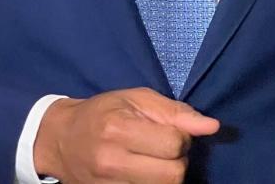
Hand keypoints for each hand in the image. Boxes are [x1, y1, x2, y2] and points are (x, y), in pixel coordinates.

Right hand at [33, 86, 219, 182]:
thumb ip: (175, 112)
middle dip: (178, 160)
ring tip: (153, 160)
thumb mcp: (136, 99)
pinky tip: (145, 173)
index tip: (171, 131)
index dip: (181, 137)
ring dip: (167, 176)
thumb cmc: (102, 112)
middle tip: (164, 148)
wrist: (61, 139)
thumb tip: (212, 127)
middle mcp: (113, 162)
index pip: (174, 144)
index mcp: (119, 129)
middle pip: (173, 175)